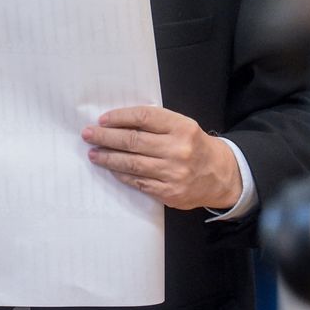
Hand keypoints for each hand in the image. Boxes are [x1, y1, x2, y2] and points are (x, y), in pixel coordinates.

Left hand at [82, 106, 240, 210]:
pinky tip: (110, 168)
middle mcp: (178, 150)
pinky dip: (121, 175)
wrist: (222, 175)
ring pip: (132, 163)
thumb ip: (156, 123)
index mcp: (182, 127)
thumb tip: (116, 122)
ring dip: (108, 157)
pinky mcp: (170, 193)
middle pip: (133, 141)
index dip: (120, 117)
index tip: (102, 119)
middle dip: (106, 137)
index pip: (144, 117)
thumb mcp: (182, 126)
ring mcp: (174, 173)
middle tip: (88, 134)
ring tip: (93, 153)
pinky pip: (138, 182)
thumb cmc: (194, 146)